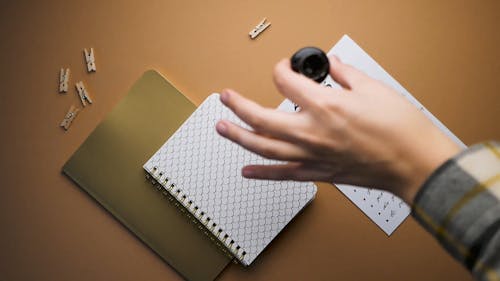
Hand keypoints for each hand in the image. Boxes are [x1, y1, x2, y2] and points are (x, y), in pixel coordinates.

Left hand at [216, 56, 460, 203]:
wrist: (414, 163)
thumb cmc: (400, 129)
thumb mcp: (372, 88)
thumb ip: (345, 74)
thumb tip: (332, 66)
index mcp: (324, 106)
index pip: (286, 83)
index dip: (281, 70)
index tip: (284, 68)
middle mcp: (312, 132)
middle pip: (261, 118)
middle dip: (239, 105)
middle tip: (226, 98)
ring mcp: (312, 155)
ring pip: (264, 147)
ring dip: (238, 137)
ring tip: (222, 128)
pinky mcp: (319, 173)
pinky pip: (282, 174)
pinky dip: (262, 173)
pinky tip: (246, 170)